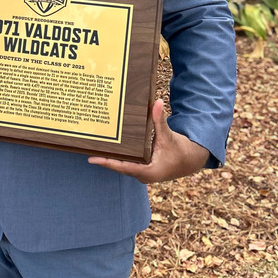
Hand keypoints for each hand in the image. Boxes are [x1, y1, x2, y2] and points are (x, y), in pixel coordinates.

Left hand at [87, 99, 209, 183]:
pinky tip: (107, 148)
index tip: (92, 159)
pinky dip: (117, 156)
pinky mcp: (141, 168)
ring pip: (121, 165)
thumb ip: (160, 120)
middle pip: (118, 166)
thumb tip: (157, 102)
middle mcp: (142, 174)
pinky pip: (125, 163)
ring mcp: (141, 172)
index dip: (107, 163)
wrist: (190, 160)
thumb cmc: (180, 150)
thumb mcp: (169, 136)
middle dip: (104, 158)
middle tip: (87, 148)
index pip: (123, 167)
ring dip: (109, 157)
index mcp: (148, 171)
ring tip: (92, 147)